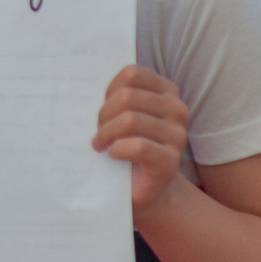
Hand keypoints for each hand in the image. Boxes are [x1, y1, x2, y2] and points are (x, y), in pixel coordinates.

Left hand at [93, 64, 189, 216]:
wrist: (139, 188)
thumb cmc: (125, 145)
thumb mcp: (120, 114)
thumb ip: (113, 96)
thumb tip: (83, 80)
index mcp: (166, 91)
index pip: (131, 73)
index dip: (108, 89)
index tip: (101, 106)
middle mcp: (177, 110)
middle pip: (127, 97)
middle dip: (103, 115)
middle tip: (96, 131)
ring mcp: (177, 136)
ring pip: (130, 120)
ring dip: (105, 133)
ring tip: (99, 144)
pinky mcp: (170, 162)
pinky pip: (138, 146)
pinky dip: (118, 149)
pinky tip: (113, 155)